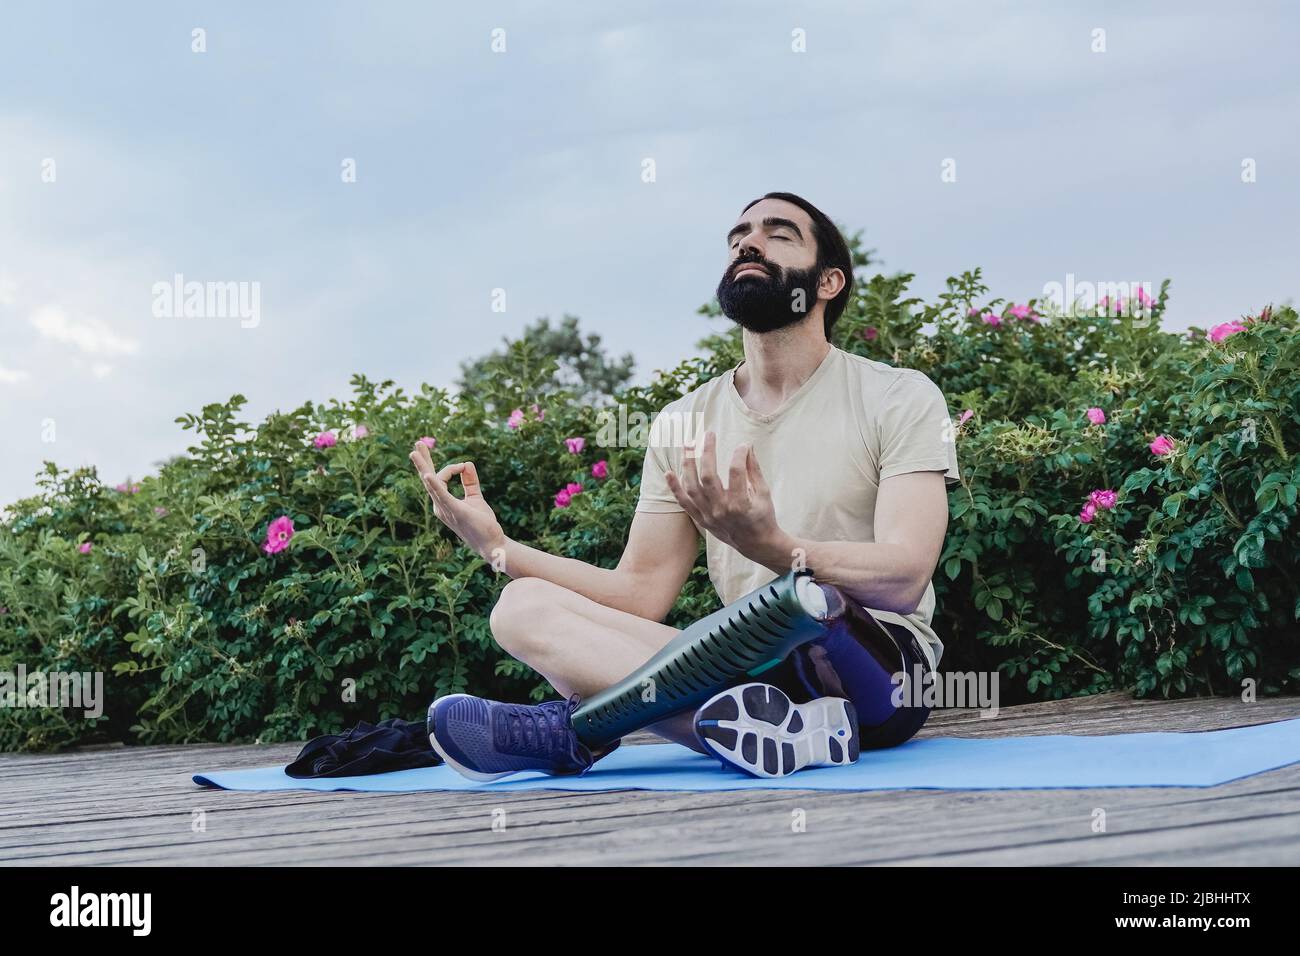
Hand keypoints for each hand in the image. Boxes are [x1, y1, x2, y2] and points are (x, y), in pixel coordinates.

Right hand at [409, 443, 505, 560]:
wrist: (492, 543)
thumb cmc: (482, 523)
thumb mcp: (475, 497)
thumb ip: (470, 481)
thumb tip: (467, 463)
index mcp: (444, 503)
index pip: (439, 478)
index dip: (451, 468)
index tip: (463, 465)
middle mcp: (440, 506)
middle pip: (428, 479)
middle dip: (423, 461)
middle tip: (416, 444)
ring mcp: (445, 509)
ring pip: (431, 484)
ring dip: (423, 467)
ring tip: (415, 452)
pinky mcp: (455, 511)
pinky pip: (442, 495)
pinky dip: (435, 485)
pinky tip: (428, 475)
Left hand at [665, 431, 789, 566]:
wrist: (756, 545)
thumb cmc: (763, 516)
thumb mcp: (764, 493)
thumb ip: (754, 469)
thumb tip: (747, 446)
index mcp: (741, 504)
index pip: (736, 472)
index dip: (739, 455)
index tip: (743, 445)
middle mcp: (721, 510)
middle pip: (708, 476)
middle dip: (708, 452)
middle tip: (709, 434)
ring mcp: (708, 516)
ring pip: (692, 487)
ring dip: (688, 464)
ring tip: (688, 444)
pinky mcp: (701, 520)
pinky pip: (684, 503)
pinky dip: (675, 488)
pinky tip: (669, 472)